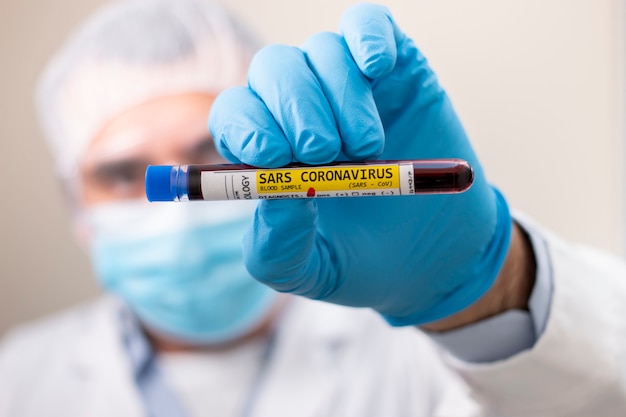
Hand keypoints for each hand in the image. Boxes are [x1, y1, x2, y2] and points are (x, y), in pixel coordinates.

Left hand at [209, 3, 511, 324]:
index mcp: (272, 153)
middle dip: (294, 107)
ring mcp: (349, 86)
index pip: (236, 114)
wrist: (438, 259)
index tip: (273, 155)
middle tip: (323, 152)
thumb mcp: (309, 271)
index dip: (247, 124)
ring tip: (366, 147)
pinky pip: (368, 24)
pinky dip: (367, 36)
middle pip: (274, 71)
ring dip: (340, 96)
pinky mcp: (396, 69)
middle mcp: (304, 112)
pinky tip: (377, 68)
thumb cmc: (363, 262)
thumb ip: (276, 244)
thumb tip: (272, 189)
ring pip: (322, 51)